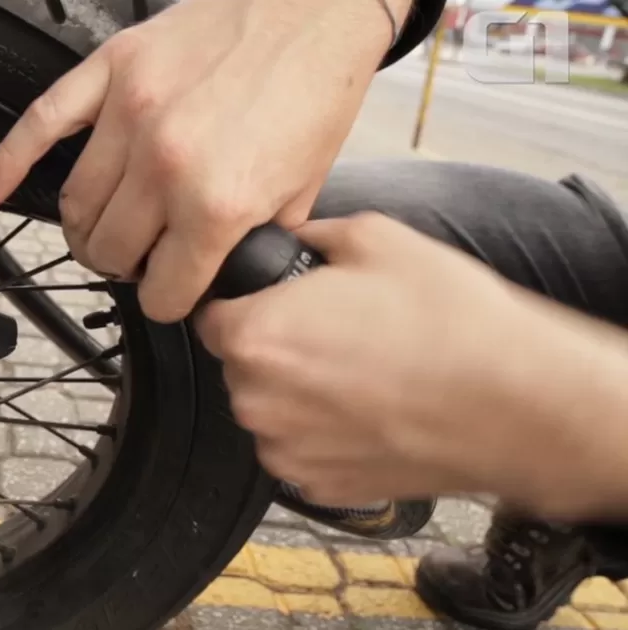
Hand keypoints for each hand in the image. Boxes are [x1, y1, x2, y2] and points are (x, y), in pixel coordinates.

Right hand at [0, 0, 410, 322]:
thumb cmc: (315, 86)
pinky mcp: (110, 73)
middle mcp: (165, 165)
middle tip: (140, 259)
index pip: (162, 292)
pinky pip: (40, 125)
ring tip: (103, 232)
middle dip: (125, 266)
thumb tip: (221, 272)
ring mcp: (129, 116)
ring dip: (85, 231)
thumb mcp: (303, 188)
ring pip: (75, 205)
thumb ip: (252, 240)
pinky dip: (8, 165)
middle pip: (109, 252)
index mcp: (217, 202)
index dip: (169, 301)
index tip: (171, 293)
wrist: (314, 8)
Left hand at [194, 213, 627, 518]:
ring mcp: (285, 451)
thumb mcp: (375, 238)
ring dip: (298, 393)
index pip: (209, 317)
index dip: (242, 304)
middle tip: (335, 332)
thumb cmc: (448, 321)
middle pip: (240, 366)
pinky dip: (325, 434)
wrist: (515, 404)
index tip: (272, 301)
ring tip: (363, 371)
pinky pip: (301, 451)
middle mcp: (256, 400)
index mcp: (255, 336)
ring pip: (270, 411)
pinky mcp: (319, 488)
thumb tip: (296, 239)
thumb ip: (313, 235)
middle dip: (275, 347)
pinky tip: (372, 411)